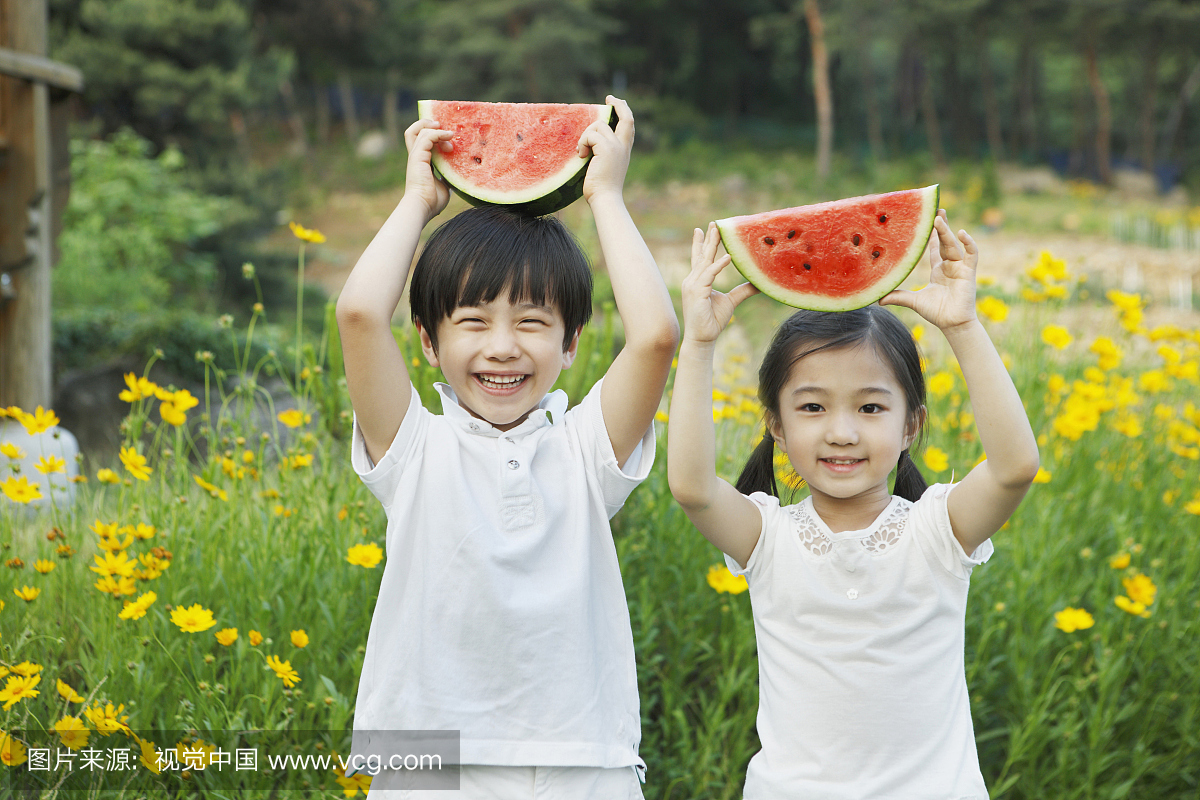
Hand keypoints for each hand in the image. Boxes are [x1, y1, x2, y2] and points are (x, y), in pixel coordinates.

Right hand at [403, 119, 453, 221]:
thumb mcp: (444, 185)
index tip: (448, 136)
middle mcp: (416, 157)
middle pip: (414, 132)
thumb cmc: (432, 201)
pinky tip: (449, 136)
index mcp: (421, 163)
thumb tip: (457, 176)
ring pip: (419, 130)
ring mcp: (415, 156)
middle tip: (447, 131)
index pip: (421, 142)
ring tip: (451, 135)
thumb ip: (447, 177)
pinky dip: (438, 133)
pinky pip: (427, 136)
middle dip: (429, 125)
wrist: (422, 206)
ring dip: (437, 130)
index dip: (432, 134)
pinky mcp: (417, 156)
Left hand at [579, 96, 632, 202]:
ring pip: (599, 125)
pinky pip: (591, 134)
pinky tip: (581, 156)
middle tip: (609, 98)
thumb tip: (590, 140)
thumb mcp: (604, 165)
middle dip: (619, 104)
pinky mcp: (606, 148)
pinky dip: (582, 143)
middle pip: (626, 117)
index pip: (628, 125)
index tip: (616, 102)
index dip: (624, 111)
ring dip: (586, 135)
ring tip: (582, 151)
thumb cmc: (601, 188)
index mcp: (624, 150)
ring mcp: (616, 146)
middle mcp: (623, 146)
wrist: (605, 198)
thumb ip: (602, 151)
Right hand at [681, 223, 758, 343]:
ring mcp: (692, 285)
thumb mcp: (731, 301)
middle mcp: (692, 280)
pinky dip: (719, 265)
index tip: (703, 229)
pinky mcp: (696, 292)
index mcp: (698, 281)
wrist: (702, 338)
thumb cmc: (712, 321)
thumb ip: (743, 290)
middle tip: (713, 223)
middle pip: (701, 256)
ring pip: (704, 262)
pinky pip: (709, 275)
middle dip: (707, 239)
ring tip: (718, 231)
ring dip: (712, 245)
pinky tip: (728, 257)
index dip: (701, 244)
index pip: (700, 259)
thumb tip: (758, 283)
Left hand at [879, 211, 978, 331]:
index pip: (934, 246)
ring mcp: (960, 267)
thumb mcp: (913, 301)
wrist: (951, 324)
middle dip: (940, 225)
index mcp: (938, 269)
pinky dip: (968, 243)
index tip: (924, 219)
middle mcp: (949, 265)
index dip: (930, 234)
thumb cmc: (936, 312)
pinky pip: (971, 254)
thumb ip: (897, 297)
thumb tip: (877, 299)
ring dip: (946, 231)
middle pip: (944, 241)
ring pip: (953, 245)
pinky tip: (961, 232)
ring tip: (939, 217)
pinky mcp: (969, 272)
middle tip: (936, 209)